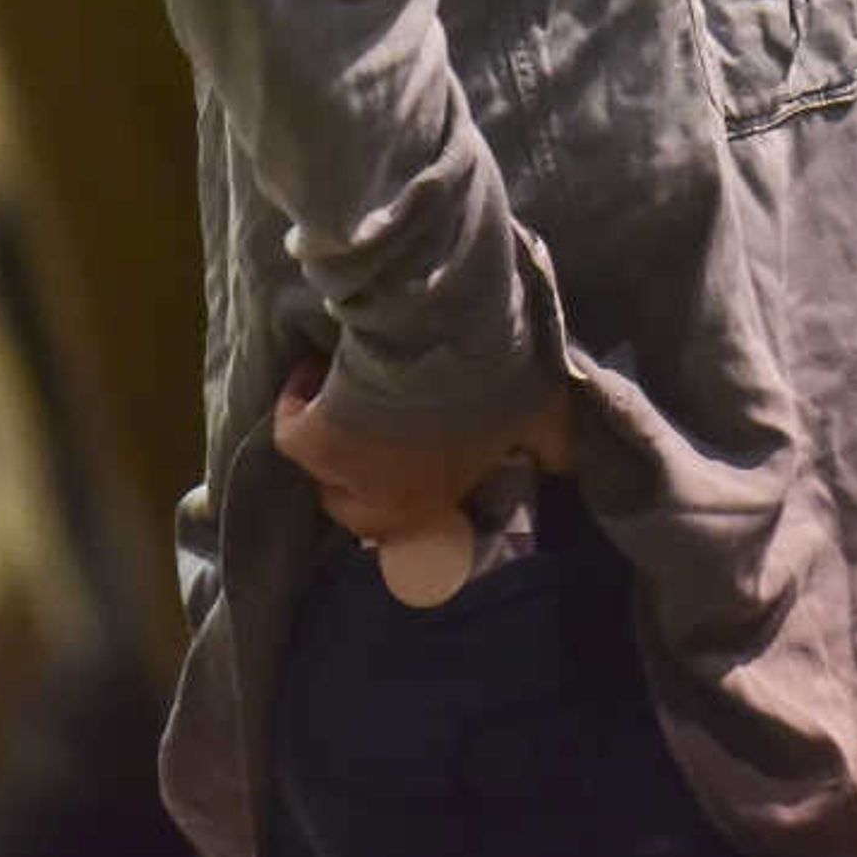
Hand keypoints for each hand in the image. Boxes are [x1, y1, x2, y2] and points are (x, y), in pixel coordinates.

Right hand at [271, 355, 573, 550]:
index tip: (411, 462)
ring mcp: (356, 476)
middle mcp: (400, 500)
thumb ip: (554, 441)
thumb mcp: (542, 407)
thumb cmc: (499, 370)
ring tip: (334, 400)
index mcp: (449, 492)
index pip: (420, 521)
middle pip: (361, 516)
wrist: (449, 334)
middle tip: (363, 436)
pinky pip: (291, 435)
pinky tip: (307, 375)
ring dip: (328, 442)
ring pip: (325, 477)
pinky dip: (294, 404)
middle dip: (360, 483)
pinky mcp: (318, 445)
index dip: (411, 493)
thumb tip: (565, 465)